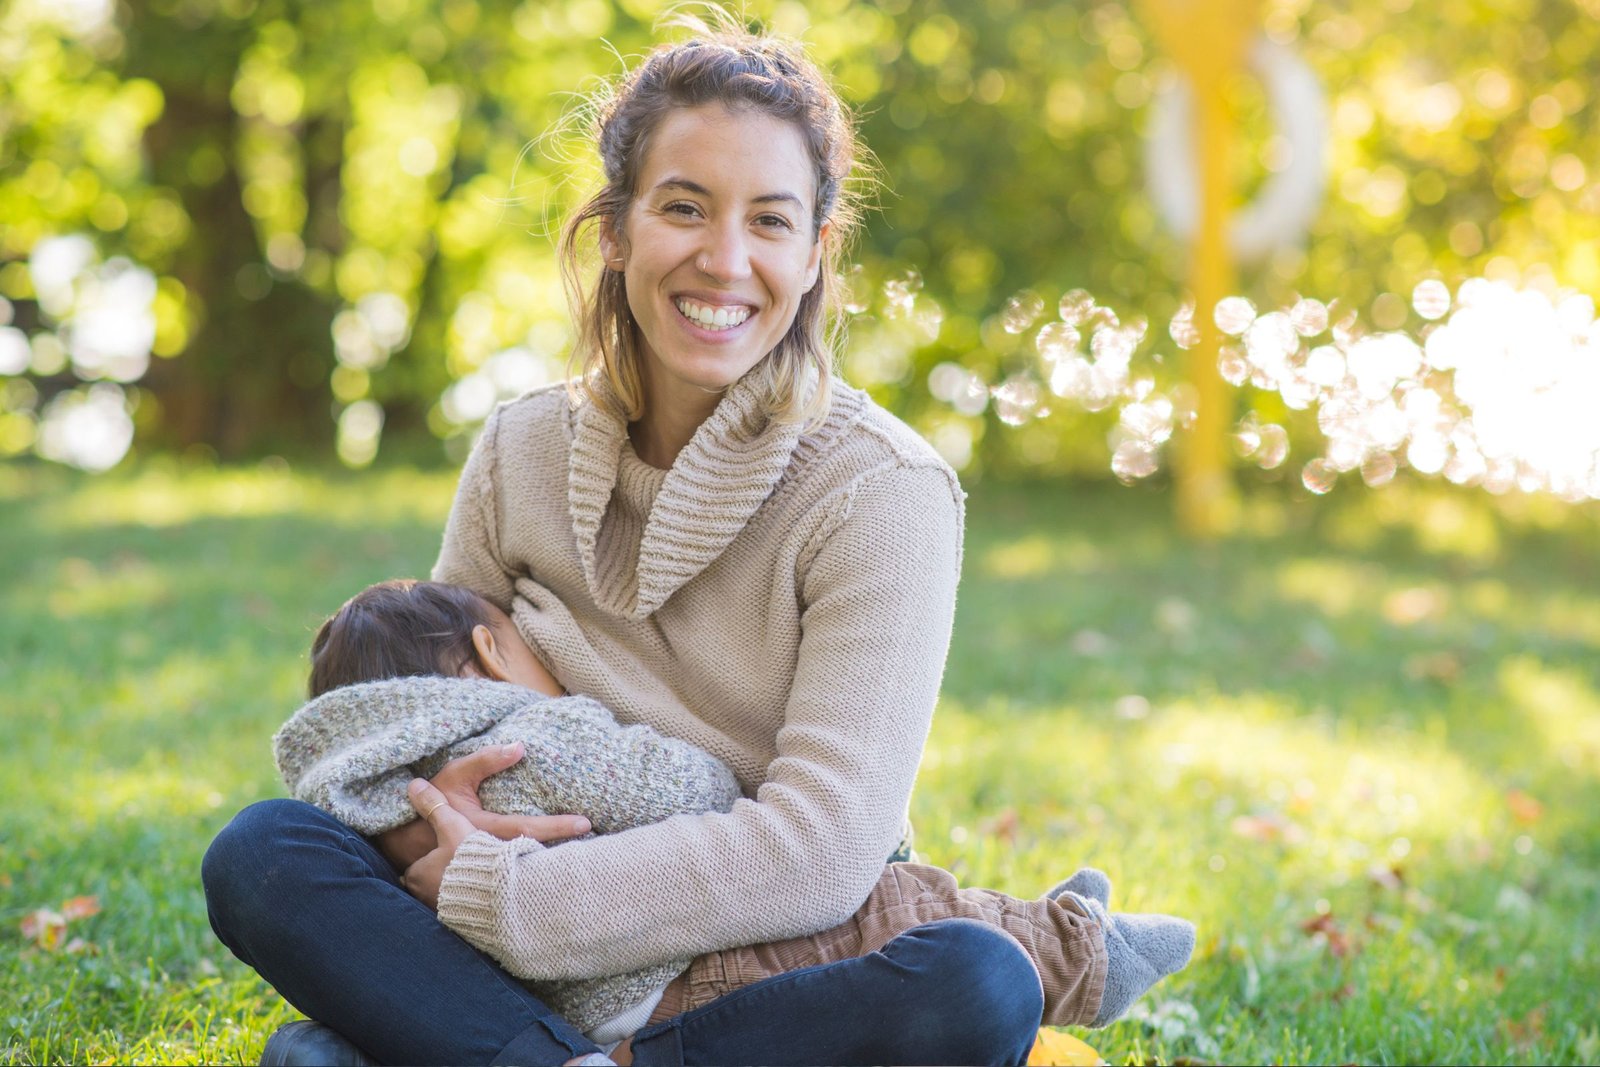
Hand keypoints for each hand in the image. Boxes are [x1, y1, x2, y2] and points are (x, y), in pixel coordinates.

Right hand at [373, 743, 591, 870]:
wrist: (403, 842)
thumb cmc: (430, 805)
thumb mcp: (455, 776)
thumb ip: (486, 760)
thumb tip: (520, 747)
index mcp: (481, 829)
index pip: (527, 828)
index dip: (557, 827)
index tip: (586, 823)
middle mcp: (484, 855)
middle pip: (532, 859)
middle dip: (564, 857)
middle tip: (598, 851)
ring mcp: (482, 873)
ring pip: (524, 875)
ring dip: (552, 870)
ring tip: (585, 865)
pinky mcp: (480, 883)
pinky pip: (512, 885)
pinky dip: (534, 881)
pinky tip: (555, 879)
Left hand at [401, 778, 478, 909]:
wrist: (497, 893)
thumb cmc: (469, 858)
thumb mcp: (452, 825)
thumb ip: (434, 805)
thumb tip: (415, 784)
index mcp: (418, 873)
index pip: (415, 866)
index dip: (427, 857)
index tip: (441, 851)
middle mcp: (425, 895)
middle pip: (427, 882)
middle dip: (439, 874)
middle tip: (455, 864)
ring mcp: (442, 910)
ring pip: (443, 895)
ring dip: (454, 887)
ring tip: (471, 876)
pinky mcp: (461, 920)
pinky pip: (459, 908)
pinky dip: (467, 900)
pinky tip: (480, 892)